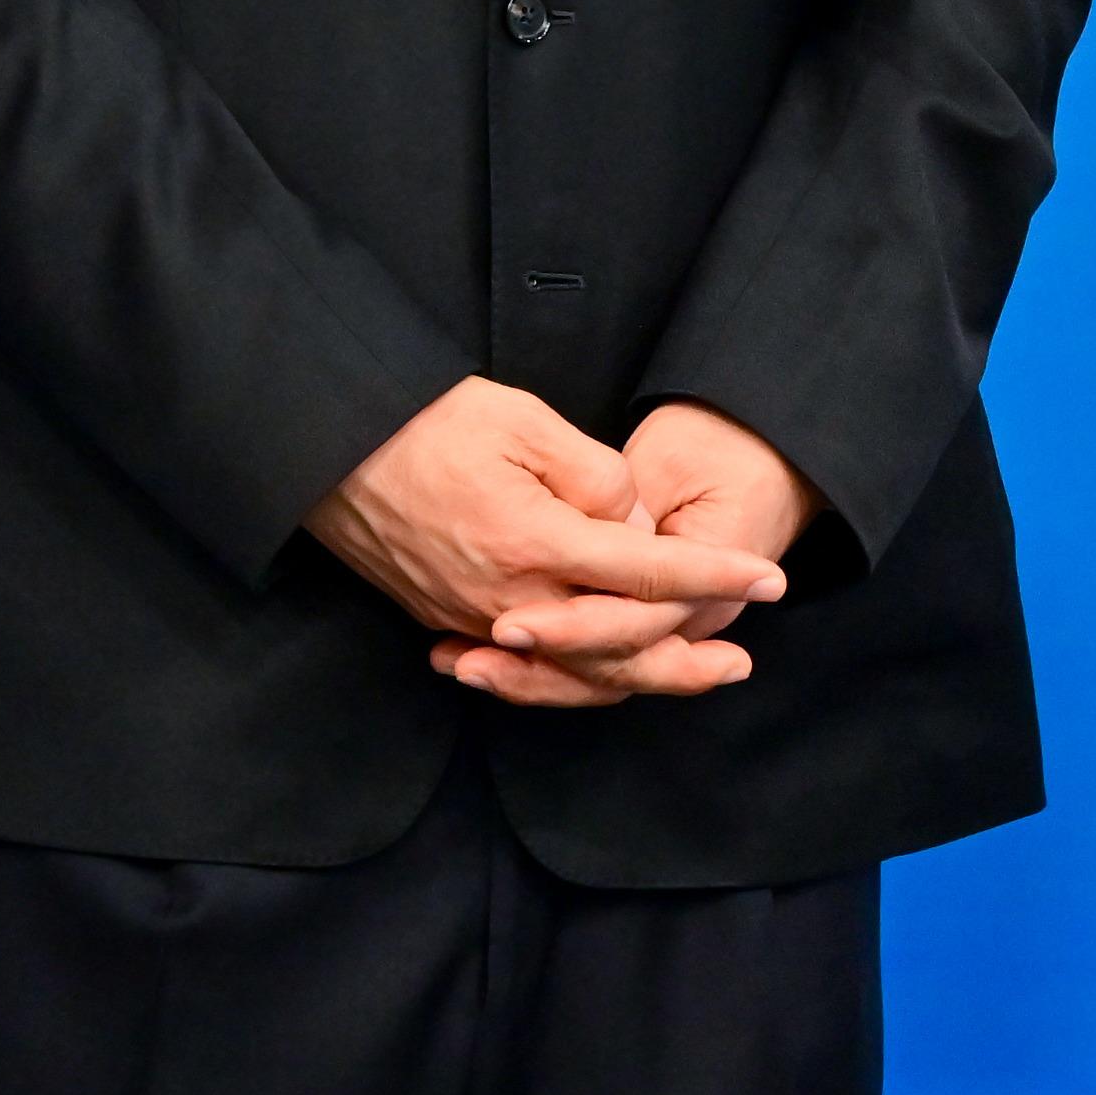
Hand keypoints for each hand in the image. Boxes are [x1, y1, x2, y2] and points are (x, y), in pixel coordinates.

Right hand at [301, 376, 789, 710]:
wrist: (322, 446)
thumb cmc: (420, 420)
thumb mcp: (518, 419)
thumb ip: (592, 473)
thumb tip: (632, 521)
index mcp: (532, 541)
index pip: (647, 571)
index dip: (716, 576)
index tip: (774, 580)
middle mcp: (506, 597)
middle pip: (616, 651)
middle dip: (686, 660)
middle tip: (741, 662)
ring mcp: (472, 617)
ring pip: (571, 670)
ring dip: (636, 674)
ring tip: (690, 671)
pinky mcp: (445, 619)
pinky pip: (523, 666)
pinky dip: (572, 673)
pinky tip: (601, 665)